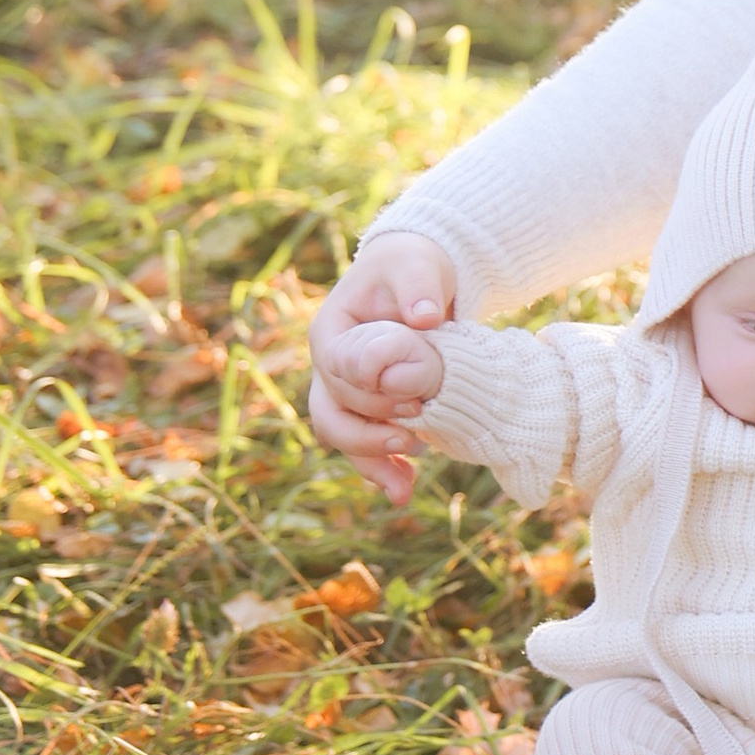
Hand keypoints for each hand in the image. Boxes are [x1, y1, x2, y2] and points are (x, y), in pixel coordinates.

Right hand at [309, 234, 455, 500]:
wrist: (422, 279)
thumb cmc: (413, 267)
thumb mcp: (417, 265)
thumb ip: (418, 287)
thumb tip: (425, 318)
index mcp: (331, 331)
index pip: (337, 368)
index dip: (370, 387)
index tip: (411, 398)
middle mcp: (329, 367)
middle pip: (335, 410)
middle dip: (375, 424)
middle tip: (420, 423)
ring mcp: (345, 392)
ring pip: (342, 436)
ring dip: (370, 462)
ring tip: (404, 483)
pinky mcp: (369, 411)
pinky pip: (364, 447)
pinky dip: (382, 469)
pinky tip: (404, 489)